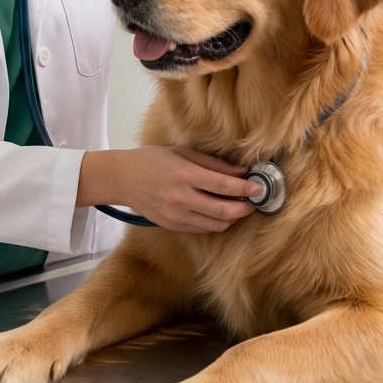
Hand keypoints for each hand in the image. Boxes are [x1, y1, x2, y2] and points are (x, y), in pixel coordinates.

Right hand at [77, 147, 260, 232]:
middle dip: (245, 208)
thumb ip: (212, 164)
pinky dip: (216, 223)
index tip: (259, 188)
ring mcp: (176, 215)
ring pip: (216, 225)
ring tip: (238, 206)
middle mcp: (181, 198)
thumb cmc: (152, 160)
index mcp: (184, 175)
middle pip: (224, 211)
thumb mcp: (182, 152)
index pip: (224, 187)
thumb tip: (240, 172)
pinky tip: (220, 212)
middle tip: (254, 201)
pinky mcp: (172, 226)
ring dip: (233, 217)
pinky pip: (203, 229)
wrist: (122, 178)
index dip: (246, 189)